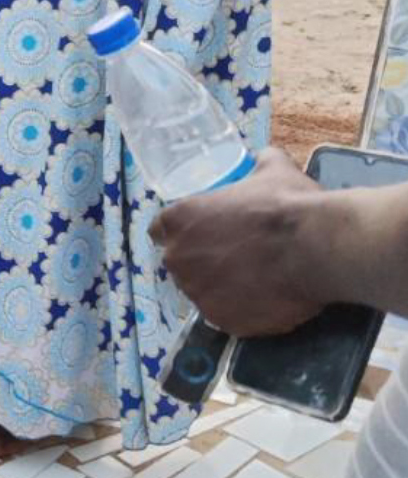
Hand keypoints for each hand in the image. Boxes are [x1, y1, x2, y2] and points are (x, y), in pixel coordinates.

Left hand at [152, 149, 329, 336]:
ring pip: (202, 292)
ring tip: (255, 281)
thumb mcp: (272, 170)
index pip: (161, 230)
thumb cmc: (288, 204)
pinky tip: (265, 300)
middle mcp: (178, 258)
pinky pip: (227, 316)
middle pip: (181, 263)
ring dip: (221, 288)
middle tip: (237, 259)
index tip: (203, 236)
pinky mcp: (221, 321)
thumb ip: (259, 163)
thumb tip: (264, 157)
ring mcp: (197, 293)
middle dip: (202, 262)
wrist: (315, 247)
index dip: (182, 234)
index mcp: (178, 220)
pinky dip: (242, 311)